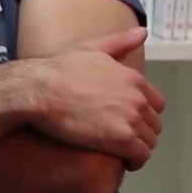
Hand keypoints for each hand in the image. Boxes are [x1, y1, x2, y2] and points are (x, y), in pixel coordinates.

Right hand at [29, 26, 164, 170]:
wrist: (37, 89)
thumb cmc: (57, 70)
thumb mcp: (89, 48)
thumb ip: (119, 41)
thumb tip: (142, 33)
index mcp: (132, 78)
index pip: (155, 103)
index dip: (143, 112)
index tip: (127, 118)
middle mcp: (137, 98)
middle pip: (154, 123)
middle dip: (141, 130)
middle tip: (121, 134)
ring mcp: (131, 119)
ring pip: (150, 141)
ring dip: (138, 146)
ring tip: (120, 148)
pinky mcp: (122, 139)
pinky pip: (141, 156)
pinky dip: (135, 160)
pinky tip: (121, 158)